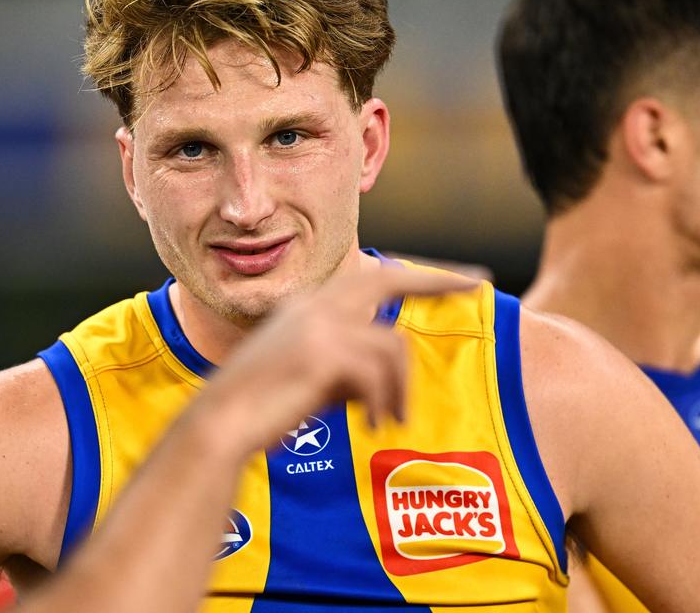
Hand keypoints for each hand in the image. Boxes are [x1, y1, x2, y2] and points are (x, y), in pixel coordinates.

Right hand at [190, 265, 477, 458]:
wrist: (220, 424)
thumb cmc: (262, 409)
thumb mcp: (310, 375)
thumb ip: (346, 360)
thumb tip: (390, 369)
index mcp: (308, 306)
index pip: (371, 277)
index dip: (417, 276)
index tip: (460, 278)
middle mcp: (314, 305)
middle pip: (388, 278)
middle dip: (437, 280)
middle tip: (480, 285)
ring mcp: (318, 324)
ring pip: (392, 346)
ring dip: (399, 389)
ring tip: (391, 420)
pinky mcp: (323, 352)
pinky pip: (380, 373)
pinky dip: (384, 401)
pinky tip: (374, 423)